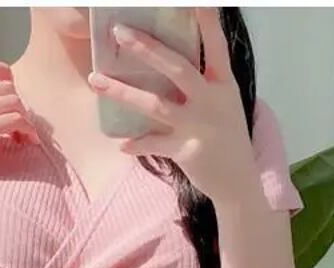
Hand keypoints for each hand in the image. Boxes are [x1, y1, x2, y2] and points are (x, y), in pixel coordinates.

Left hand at [86, 8, 258, 205]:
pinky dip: (136, 144)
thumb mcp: (224, 104)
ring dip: (122, 92)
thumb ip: (203, 82)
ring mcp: (198, 127)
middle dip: (148, 49)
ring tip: (94, 80)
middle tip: (119, 32)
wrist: (239, 184)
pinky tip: (121, 143)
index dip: (207, 21)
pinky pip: (153, 144)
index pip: (216, 45)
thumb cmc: (226, 138)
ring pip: (155, 105)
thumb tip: (168, 58)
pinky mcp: (186, 152)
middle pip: (178, 69)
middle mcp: (211, 102)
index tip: (198, 0)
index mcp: (224, 85)